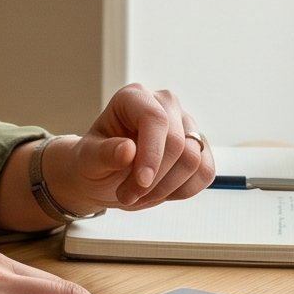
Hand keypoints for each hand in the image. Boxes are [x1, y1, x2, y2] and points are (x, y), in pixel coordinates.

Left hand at [49, 83, 214, 212]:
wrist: (104, 176)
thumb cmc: (94, 162)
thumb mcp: (87, 160)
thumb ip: (104, 154)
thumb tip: (127, 150)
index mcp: (134, 97)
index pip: (154, 119)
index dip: (151, 153)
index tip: (141, 182)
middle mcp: (164, 104)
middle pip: (177, 143)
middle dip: (154, 179)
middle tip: (127, 196)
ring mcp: (185, 124)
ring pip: (194, 160)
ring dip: (166, 188)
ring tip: (139, 195)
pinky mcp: (199, 146)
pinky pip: (205, 172)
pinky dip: (183, 191)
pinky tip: (160, 192)